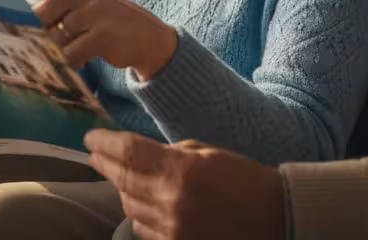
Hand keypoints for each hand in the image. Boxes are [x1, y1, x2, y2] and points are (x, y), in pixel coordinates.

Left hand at [11, 0, 177, 79]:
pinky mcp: (102, 34)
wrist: (147, 37)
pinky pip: (70, 54)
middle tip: (29, 45)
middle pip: (38, 15)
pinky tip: (80, 61)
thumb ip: (50, 6)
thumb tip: (11, 19)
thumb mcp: (80, 4)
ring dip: (57, 50)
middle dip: (34, 34)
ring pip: (54, 37)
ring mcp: (94, 10)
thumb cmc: (103, 22)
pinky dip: (70, 62)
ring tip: (71, 50)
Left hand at [86, 130, 284, 239]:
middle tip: (93, 153)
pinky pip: (145, 230)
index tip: (91, 136)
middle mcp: (171, 202)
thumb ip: (172, 153)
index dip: (106, 142)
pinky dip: (138, 215)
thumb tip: (141, 156)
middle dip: (104, 164)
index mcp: (181, 171)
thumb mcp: (209, 153)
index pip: (129, 152)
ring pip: (129, 207)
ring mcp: (172, 230)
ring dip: (121, 189)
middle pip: (123, 180)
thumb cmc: (246, 179)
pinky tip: (137, 203)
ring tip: (117, 175)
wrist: (276, 218)